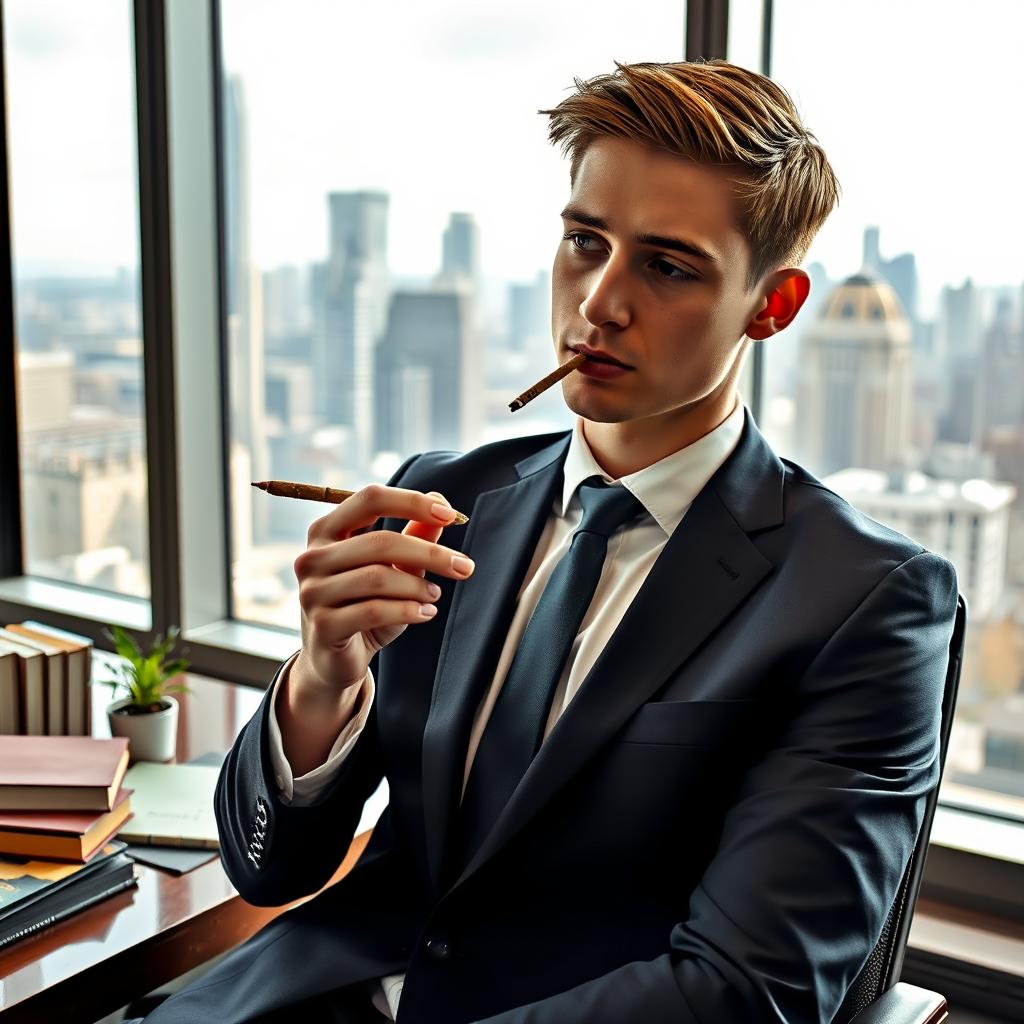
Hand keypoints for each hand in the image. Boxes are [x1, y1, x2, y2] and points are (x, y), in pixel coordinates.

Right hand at [291, 484, 474, 696]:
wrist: (336, 659)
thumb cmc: (365, 605)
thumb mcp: (393, 567)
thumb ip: (414, 535)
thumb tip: (441, 500)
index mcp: (326, 531)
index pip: (370, 499)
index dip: (412, 502)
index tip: (450, 515)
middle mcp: (312, 557)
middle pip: (379, 541)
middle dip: (430, 553)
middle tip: (464, 567)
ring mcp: (312, 592)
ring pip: (378, 577)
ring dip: (418, 586)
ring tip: (435, 595)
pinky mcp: (323, 626)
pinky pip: (374, 610)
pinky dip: (408, 610)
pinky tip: (425, 614)